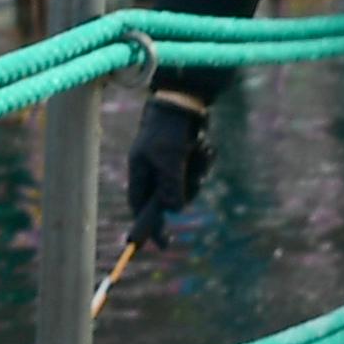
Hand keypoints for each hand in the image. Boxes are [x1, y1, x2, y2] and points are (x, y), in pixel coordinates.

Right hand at [124, 93, 213, 243]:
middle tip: (194, 175)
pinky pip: (198, 171)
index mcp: (140, 171)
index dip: (149, 227)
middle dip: (186, 190)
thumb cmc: (170, 127)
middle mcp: (154, 170)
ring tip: (198, 148)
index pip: (141, 208)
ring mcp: (171, 164)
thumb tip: (174, 211)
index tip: (163, 245)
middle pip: (170, 200)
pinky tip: (203, 144)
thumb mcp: (170, 158)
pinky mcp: (186, 157)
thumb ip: (171, 186)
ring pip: (188, 185)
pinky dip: (203, 160)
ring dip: (197, 170)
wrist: (185, 98)